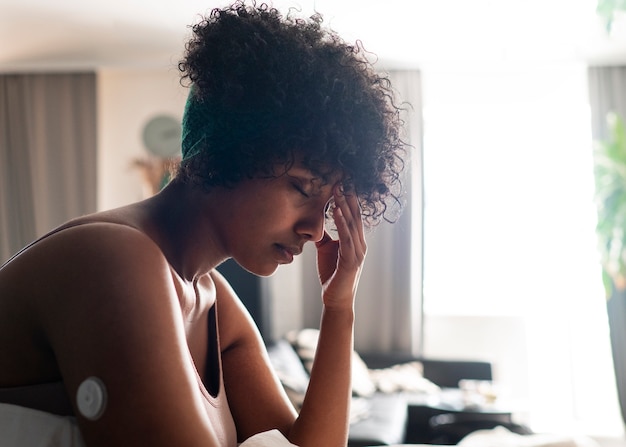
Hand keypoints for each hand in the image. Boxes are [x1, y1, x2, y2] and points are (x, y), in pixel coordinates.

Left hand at [315, 184, 366, 308]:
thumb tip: (316, 222)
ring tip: (339, 190)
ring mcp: (358, 252)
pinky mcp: (352, 261)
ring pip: (352, 224)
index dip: (348, 198)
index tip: (342, 182)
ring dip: (345, 206)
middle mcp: (360, 244)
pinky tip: (336, 211)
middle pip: (355, 216)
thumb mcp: (326, 249)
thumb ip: (324, 235)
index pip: (353, 215)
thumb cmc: (331, 274)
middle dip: (349, 197)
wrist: (335, 298)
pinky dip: (341, 223)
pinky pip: (346, 238)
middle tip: (343, 178)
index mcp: (356, 240)